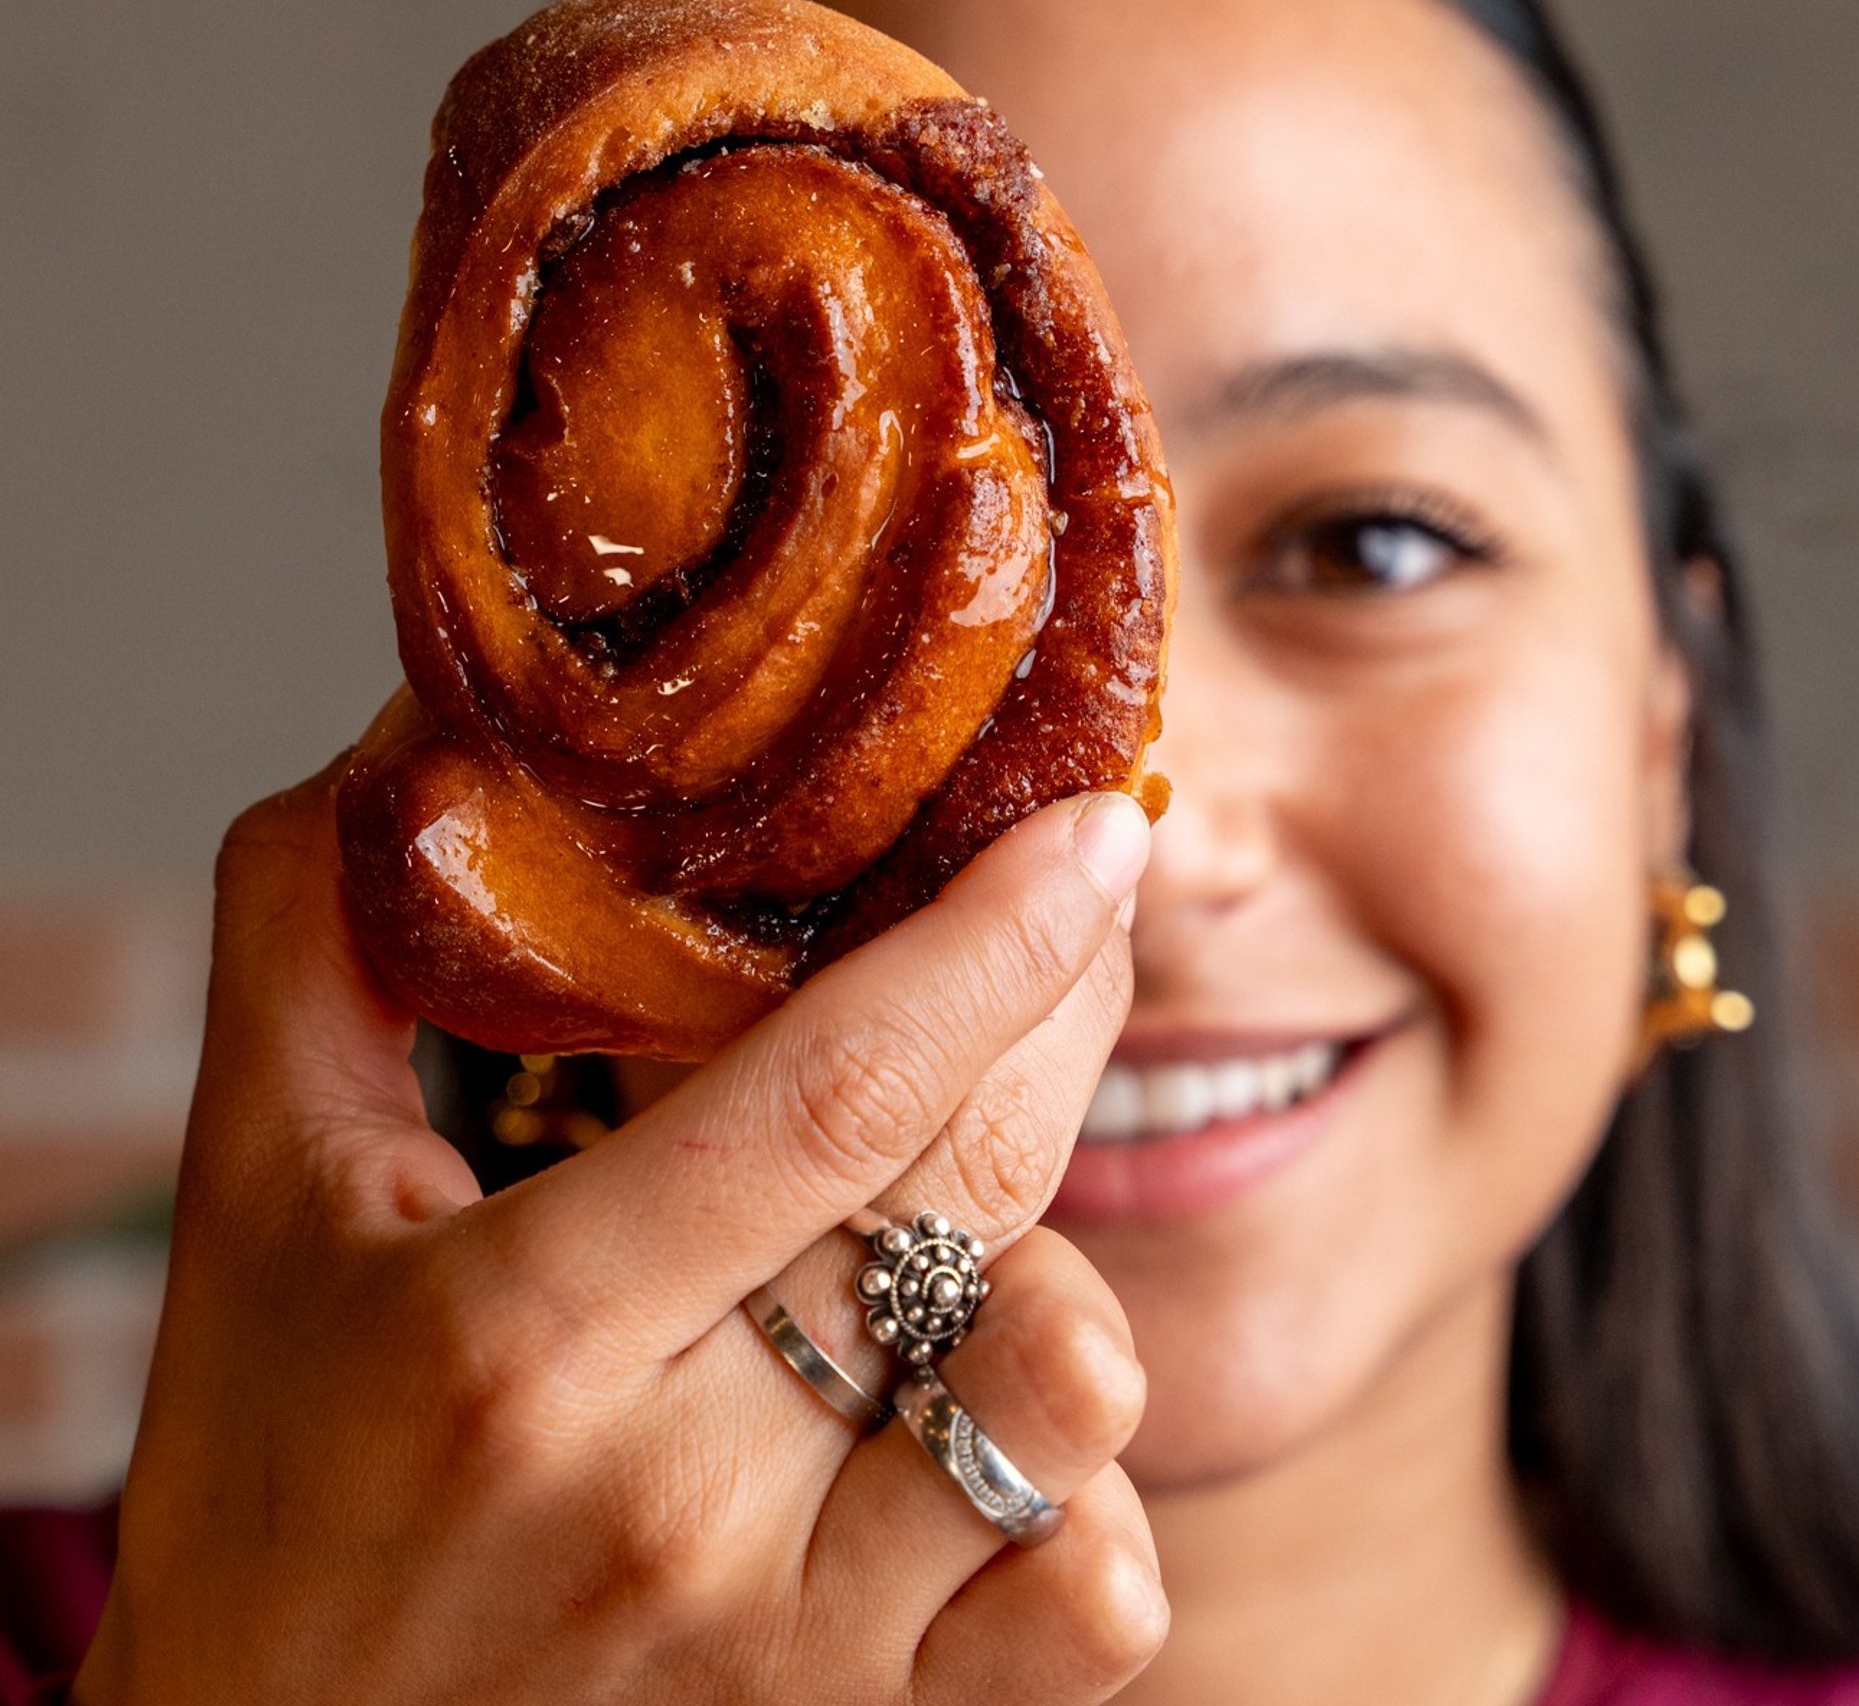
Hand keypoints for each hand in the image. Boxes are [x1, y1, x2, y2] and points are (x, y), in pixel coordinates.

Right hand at [75, 763, 1165, 1704]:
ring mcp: (791, 1636)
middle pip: (973, 1195)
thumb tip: (402, 753)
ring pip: (1065, 1390)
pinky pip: (1091, 1593)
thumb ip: (314, 951)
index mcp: (529, 1330)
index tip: (1090, 829)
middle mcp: (679, 1492)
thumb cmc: (267, 1497)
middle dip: (1067, 1021)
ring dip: (1059, 1273)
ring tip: (963, 1238)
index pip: (833, 1091)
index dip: (991, 938)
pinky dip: (1078, 1489)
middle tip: (1073, 926)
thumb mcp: (254, 1205)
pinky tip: (978, 1434)